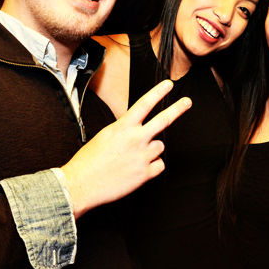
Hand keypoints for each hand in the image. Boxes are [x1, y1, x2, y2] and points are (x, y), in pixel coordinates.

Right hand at [62, 80, 190, 217]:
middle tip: (187, 101)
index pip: (144, 104)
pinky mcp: (146, 173)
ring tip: (135, 157)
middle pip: (163, 120)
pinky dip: (152, 166)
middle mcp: (135, 139)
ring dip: (152, 149)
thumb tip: (138, 130)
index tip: (168, 84)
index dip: (158, 92)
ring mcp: (142, 156)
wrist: (81, 184)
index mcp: (122, 127)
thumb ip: (125, 131)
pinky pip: (159, 165)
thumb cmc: (89, 161)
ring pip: (160, 146)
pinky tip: (138, 169)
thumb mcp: (105, 136)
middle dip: (177, 109)